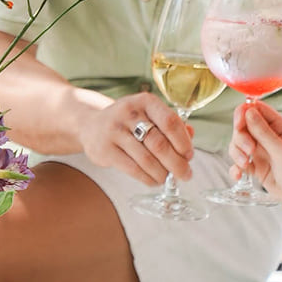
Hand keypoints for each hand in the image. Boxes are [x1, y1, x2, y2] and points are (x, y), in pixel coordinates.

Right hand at [79, 92, 193, 186]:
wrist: (90, 124)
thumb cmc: (128, 122)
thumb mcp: (148, 115)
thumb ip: (170, 124)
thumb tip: (191, 135)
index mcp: (144, 101)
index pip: (170, 122)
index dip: (183, 142)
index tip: (189, 155)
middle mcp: (128, 113)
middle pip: (159, 143)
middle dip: (176, 163)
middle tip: (185, 174)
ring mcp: (114, 131)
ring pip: (146, 159)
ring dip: (162, 173)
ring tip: (168, 179)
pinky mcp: (105, 149)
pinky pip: (132, 169)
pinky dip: (147, 178)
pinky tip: (154, 180)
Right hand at [231, 101, 281, 213]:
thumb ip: (263, 132)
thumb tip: (248, 110)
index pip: (258, 110)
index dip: (244, 114)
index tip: (239, 125)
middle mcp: (271, 137)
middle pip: (244, 126)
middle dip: (241, 138)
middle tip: (249, 151)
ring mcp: (263, 152)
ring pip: (239, 144)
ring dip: (237, 153)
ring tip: (246, 165)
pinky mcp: (258, 167)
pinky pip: (240, 161)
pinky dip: (236, 167)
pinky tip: (239, 175)